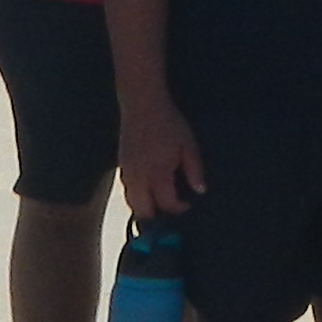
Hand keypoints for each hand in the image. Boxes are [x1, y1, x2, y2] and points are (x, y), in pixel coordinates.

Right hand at [121, 97, 206, 220]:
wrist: (142, 105)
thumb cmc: (169, 123)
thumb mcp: (188, 145)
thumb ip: (194, 170)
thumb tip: (200, 190)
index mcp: (159, 173)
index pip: (166, 203)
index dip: (178, 208)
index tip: (187, 205)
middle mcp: (140, 177)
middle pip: (143, 209)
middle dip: (156, 216)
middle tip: (169, 212)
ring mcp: (128, 171)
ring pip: (131, 201)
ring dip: (143, 206)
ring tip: (157, 205)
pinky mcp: (121, 164)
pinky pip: (126, 188)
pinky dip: (136, 195)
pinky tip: (146, 189)